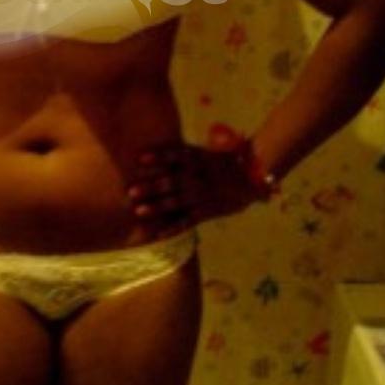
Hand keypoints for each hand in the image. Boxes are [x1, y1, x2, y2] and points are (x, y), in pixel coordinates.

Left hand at [126, 141, 263, 237]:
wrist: (253, 177)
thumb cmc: (226, 162)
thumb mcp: (207, 152)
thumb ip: (188, 153)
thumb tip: (163, 151)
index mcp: (199, 160)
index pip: (176, 156)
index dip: (159, 157)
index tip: (140, 159)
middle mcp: (199, 178)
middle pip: (172, 182)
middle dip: (151, 187)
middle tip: (130, 191)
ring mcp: (203, 196)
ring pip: (177, 202)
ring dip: (157, 207)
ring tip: (138, 210)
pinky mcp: (208, 211)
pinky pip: (189, 220)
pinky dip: (174, 227)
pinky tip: (158, 233)